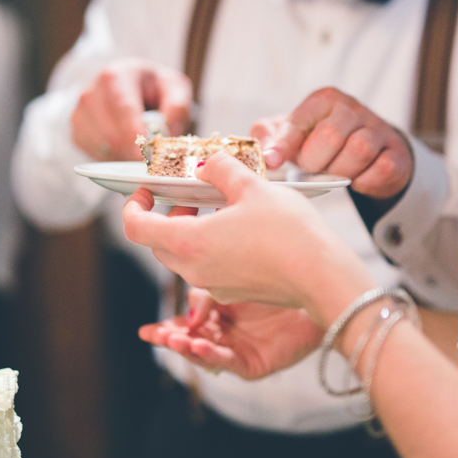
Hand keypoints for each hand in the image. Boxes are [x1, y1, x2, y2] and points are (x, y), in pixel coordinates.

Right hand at [71, 58, 191, 160]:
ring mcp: (79, 114)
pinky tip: (126, 148)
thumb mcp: (174, 88)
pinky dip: (115, 159)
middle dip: (135, 152)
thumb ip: (177, 107)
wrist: (127, 85)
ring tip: (142, 147)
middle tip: (156, 157)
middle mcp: (90, 94)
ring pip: (103, 149)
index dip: (134, 136)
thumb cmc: (153, 88)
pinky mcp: (76, 133)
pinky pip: (96, 156)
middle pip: (111, 135)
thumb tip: (167, 133)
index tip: (145, 157)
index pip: (123, 109)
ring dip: (126, 157)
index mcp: (115, 76)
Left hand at [123, 151, 374, 323]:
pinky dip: (210, 247)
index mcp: (188, 243)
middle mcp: (194, 270)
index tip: (146, 190)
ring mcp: (214, 286)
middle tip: (190, 197)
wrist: (323, 276)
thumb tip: (206, 166)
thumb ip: (219, 169)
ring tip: (220, 209)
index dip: (134, 205)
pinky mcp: (234, 291)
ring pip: (183, 257)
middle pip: (158, 243)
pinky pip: (208, 268)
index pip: (136, 227)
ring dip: (189, 232)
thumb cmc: (288, 231)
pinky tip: (241, 230)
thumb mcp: (251, 185)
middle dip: (165, 217)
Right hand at [139, 289, 322, 378]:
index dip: (166, 328)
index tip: (145, 331)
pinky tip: (199, 346)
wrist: (319, 286)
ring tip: (174, 340)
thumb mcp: (231, 280)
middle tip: (155, 336)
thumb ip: (206, 297)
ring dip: (187, 348)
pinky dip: (212, 356)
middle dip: (171, 340)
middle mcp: (227, 334)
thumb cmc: (279, 278)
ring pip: (206, 355)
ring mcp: (240, 350)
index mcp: (219, 313)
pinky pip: (229, 363)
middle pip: (191, 343)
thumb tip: (188, 318)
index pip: (186, 324)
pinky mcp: (255, 364)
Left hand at [251, 87, 412, 198]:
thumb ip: (269, 136)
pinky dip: (365, 182)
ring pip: (358, 151)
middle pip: (331, 135)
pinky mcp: (396, 152)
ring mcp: (377, 128)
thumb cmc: (320, 143)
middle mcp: (351, 108)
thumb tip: (263, 152)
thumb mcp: (292, 134)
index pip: (299, 121)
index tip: (272, 162)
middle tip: (313, 169)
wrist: (367, 153)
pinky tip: (357, 180)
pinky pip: (381, 169)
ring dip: (341, 171)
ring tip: (335, 173)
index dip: (283, 144)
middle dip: (316, 161)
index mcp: (323, 100)